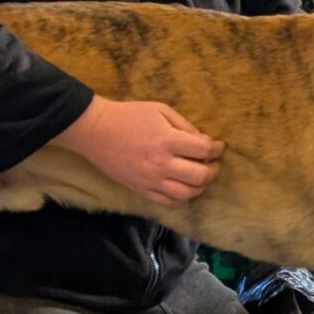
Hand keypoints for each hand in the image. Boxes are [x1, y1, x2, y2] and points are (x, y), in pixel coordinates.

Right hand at [52, 96, 224, 206]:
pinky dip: (182, 198)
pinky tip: (183, 187)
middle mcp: (161, 164)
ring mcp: (151, 180)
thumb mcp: (160, 111)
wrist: (96, 131)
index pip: (204, 150)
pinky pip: (169, 202)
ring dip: (200, 186)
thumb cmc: (129, 116)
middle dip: (213, 169)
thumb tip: (204, 142)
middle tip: (212, 162)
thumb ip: (185, 126)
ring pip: (187, 194)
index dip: (217, 149)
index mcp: (167, 140)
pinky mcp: (141, 190)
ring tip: (200, 176)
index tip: (218, 146)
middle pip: (200, 176)